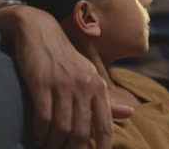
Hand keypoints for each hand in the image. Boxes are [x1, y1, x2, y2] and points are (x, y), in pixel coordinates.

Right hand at [0, 0, 133, 148]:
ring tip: (48, 148)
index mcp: (98, 86)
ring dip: (53, 144)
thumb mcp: (90, 75)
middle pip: (81, 132)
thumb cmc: (67, 58)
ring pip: (62, 128)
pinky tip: (38, 137)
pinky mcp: (41, 83)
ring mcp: (62, 84)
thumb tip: (131, 114)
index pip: (104, 125)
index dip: (102, 147)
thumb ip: (107, 99)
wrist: (40, 32)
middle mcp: (84, 86)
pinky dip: (40, 132)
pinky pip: (43, 117)